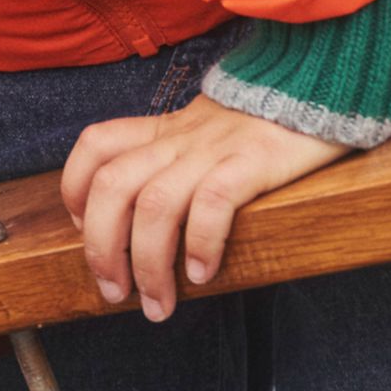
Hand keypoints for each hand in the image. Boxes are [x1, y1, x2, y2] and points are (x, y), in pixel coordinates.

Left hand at [61, 93, 346, 319]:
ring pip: (155, 205)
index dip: (75, 189)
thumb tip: (141, 222)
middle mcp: (178, 139)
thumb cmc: (260, 123)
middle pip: (112, 187)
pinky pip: (212, 203)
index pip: (95, 146)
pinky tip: (202, 274)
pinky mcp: (252, 162)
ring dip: (148, 264)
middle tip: (115, 292)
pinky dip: (200, 244)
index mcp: (163, 130)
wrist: (316, 86)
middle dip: (101, 248)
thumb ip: (172, 160)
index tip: (83, 230)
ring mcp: (213, 150)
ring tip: (159, 304)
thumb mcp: (203, 133)